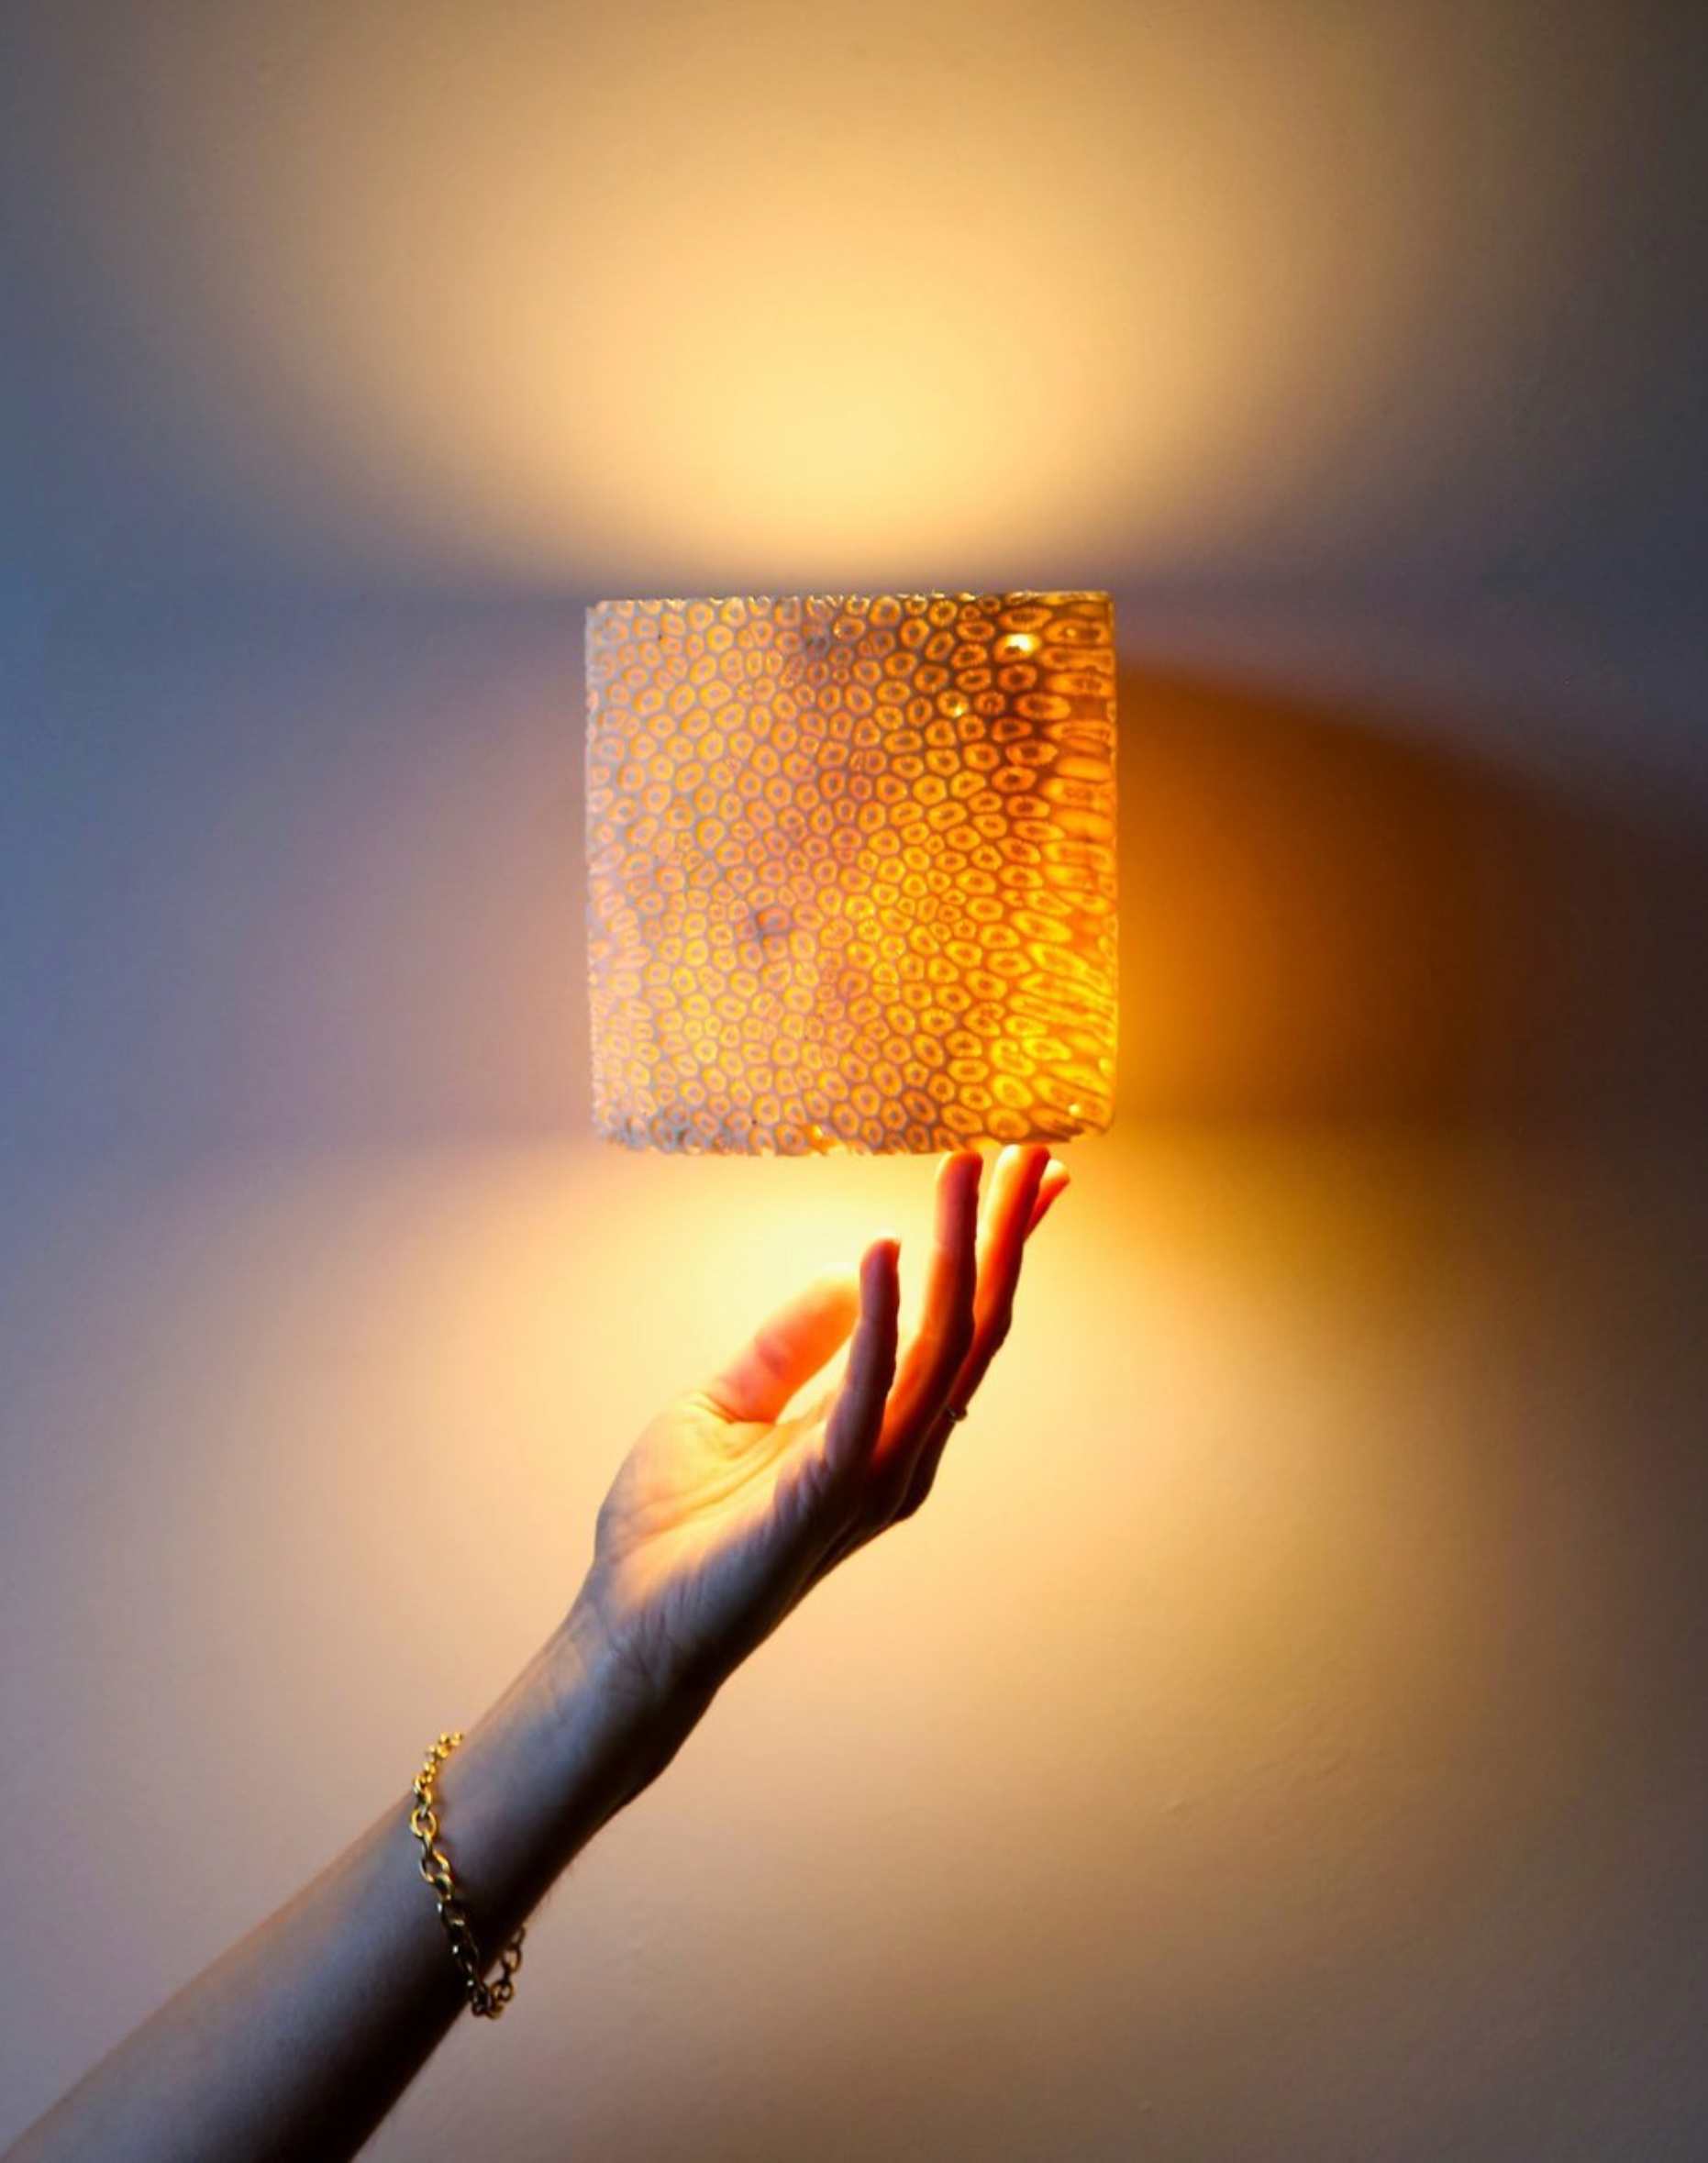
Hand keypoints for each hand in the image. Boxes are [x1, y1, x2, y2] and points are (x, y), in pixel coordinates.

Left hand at [565, 1144, 1069, 1750]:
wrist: (631, 1631)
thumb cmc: (677, 1533)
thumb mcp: (727, 1406)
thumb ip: (791, 1346)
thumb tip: (848, 1269)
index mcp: (882, 1429)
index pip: (955, 1324)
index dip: (995, 1248)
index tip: (1026, 1176)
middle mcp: (900, 1450)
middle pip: (971, 1324)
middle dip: (1001, 1235)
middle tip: (1029, 1154)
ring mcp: (873, 1473)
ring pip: (941, 1344)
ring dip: (956, 1249)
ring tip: (966, 1170)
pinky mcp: (826, 1492)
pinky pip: (866, 1391)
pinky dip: (878, 1318)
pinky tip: (883, 1249)